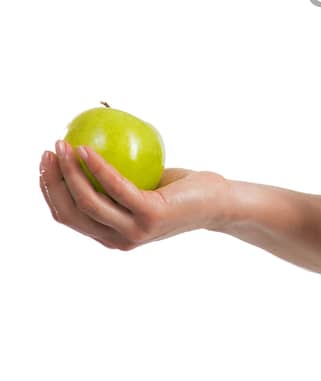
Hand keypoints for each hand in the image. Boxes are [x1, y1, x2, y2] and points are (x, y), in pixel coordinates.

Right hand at [39, 139, 228, 251]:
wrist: (218, 203)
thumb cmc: (179, 190)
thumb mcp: (141, 184)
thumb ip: (114, 177)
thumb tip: (86, 141)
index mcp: (110, 235)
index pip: (67, 216)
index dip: (48, 190)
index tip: (43, 163)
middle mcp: (118, 239)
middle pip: (70, 211)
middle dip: (51, 181)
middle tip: (49, 150)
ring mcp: (134, 230)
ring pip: (88, 201)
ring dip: (69, 170)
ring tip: (64, 144)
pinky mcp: (150, 216)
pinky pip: (116, 186)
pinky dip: (97, 166)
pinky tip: (87, 148)